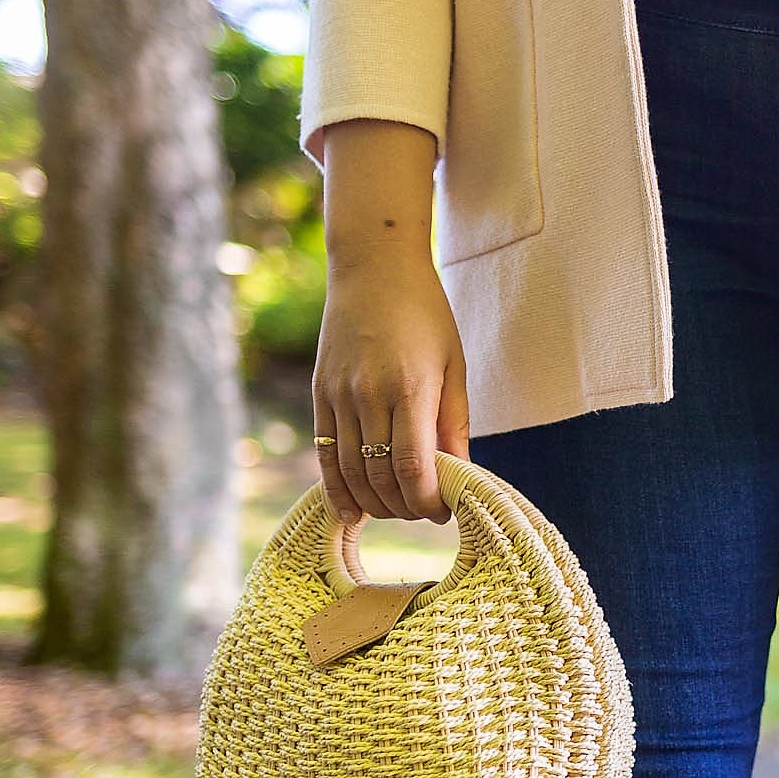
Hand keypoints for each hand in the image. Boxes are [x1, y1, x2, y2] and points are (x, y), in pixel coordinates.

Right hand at [312, 256, 470, 528]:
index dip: (428, 501)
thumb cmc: (425, 313)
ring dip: (375, 503)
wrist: (373, 266)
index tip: (444, 510)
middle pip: (381, 477)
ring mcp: (338, 395)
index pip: (413, 468)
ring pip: (351, 472)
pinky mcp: (320, 394)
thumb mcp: (453, 365)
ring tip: (398, 508)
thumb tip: (458, 476)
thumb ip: (454, 424)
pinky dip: (338, 489)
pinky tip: (354, 510)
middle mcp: (368, 395)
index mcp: (410, 387)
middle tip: (424, 511)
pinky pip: (326, 454)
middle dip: (405, 507)